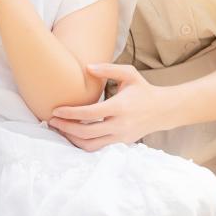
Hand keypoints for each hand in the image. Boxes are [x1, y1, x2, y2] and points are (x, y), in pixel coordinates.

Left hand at [47, 63, 171, 149]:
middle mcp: (120, 125)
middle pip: (86, 132)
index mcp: (120, 107)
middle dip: (66, 128)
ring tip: (60, 129)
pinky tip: (73, 134)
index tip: (55, 110)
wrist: (163, 110)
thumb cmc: (143, 90)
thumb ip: (108, 69)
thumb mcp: (129, 74)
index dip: (70, 113)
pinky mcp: (121, 143)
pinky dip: (83, 143)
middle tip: (51, 121)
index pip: (90, 114)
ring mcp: (120, 137)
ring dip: (72, 139)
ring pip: (90, 145)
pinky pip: (97, 147)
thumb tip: (87, 67)